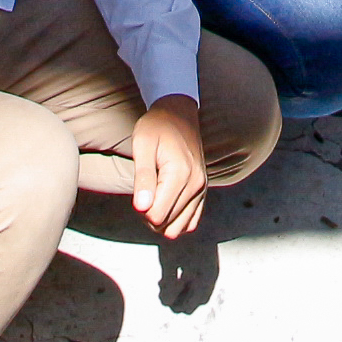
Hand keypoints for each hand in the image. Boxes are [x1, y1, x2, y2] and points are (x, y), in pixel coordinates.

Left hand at [130, 97, 209, 237]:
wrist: (178, 112)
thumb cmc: (156, 126)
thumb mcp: (142, 145)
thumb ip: (143, 177)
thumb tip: (142, 208)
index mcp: (181, 174)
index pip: (157, 216)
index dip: (141, 209)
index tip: (139, 190)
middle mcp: (196, 184)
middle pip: (167, 225)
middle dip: (149, 215)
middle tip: (144, 191)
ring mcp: (202, 189)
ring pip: (179, 228)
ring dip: (162, 220)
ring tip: (153, 197)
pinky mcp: (202, 191)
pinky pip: (190, 222)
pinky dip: (175, 220)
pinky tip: (165, 203)